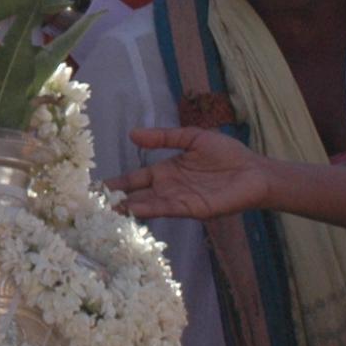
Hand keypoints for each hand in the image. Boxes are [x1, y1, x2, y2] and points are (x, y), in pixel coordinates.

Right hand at [107, 127, 273, 221]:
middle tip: (92, 205)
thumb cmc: (227, 154)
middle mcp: (168, 188)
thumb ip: (164, 137)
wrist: (254, 172)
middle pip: (137, 195)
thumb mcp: (192, 138)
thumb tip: (132, 134)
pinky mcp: (192, 208)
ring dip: (129, 208)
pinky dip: (150, 209)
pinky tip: (134, 209)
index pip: (136, 179)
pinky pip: (167, 208)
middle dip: (117, 200)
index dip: (118, 183)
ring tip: (106, 211)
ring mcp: (179, 199)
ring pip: (148, 204)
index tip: (97, 187)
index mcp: (166, 170)